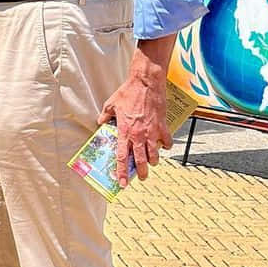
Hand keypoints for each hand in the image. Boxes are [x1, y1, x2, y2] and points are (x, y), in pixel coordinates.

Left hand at [98, 59, 171, 186]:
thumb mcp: (111, 104)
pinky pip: (166, 141)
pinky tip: (163, 146)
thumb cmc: (128, 93)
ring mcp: (152, 132)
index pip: (121, 157)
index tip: (122, 182)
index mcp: (124, 132)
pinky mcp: (162, 126)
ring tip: (152, 163)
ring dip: (153, 161)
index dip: (121, 171)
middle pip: (140, 160)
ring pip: (154, 154)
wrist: (146, 83)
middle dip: (141, 172)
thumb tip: (100, 122)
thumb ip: (105, 115)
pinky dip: (165, 145)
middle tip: (142, 177)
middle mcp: (138, 135)